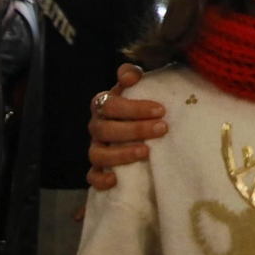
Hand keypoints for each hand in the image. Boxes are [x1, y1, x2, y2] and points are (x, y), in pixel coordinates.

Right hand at [86, 63, 168, 189]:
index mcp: (103, 105)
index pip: (111, 104)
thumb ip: (132, 75)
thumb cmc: (138, 107)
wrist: (137, 129)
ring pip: (98, 154)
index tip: (161, 109)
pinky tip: (115, 179)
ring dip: (121, 154)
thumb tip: (131, 75)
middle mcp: (96, 126)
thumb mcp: (137, 87)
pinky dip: (100, 179)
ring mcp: (96, 148)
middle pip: (106, 129)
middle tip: (162, 128)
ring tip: (146, 151)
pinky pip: (92, 176)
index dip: (134, 107)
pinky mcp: (97, 169)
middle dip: (136, 129)